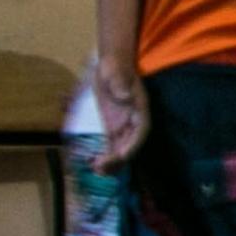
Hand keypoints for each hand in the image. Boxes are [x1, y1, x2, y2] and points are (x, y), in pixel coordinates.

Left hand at [91, 57, 149, 171]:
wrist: (110, 65)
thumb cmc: (115, 66)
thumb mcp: (116, 71)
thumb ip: (120, 82)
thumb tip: (124, 95)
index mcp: (139, 108)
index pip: (141, 130)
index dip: (133, 144)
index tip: (122, 155)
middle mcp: (134, 121)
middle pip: (130, 144)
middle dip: (118, 159)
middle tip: (102, 168)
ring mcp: (124, 126)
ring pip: (121, 148)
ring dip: (112, 162)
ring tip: (97, 170)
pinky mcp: (113, 128)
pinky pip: (111, 145)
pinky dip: (106, 156)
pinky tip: (94, 164)